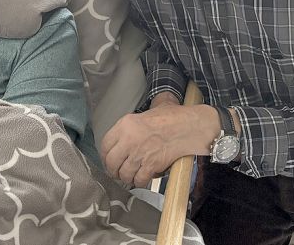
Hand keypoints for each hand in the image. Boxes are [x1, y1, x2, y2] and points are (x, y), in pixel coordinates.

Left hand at [100, 102, 218, 188]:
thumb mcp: (145, 112)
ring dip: (126, 178)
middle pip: (111, 162)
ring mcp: (139, 154)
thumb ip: (135, 123)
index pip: (105, 144)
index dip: (105, 155)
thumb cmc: (172, 117)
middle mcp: (129, 140)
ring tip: (129, 176)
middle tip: (116, 172)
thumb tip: (127, 132)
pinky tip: (141, 179)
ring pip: (124, 173)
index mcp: (125, 125)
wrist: (188, 127)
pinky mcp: (151, 165)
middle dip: (113, 170)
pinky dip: (139, 182)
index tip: (108, 159)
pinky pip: (139, 179)